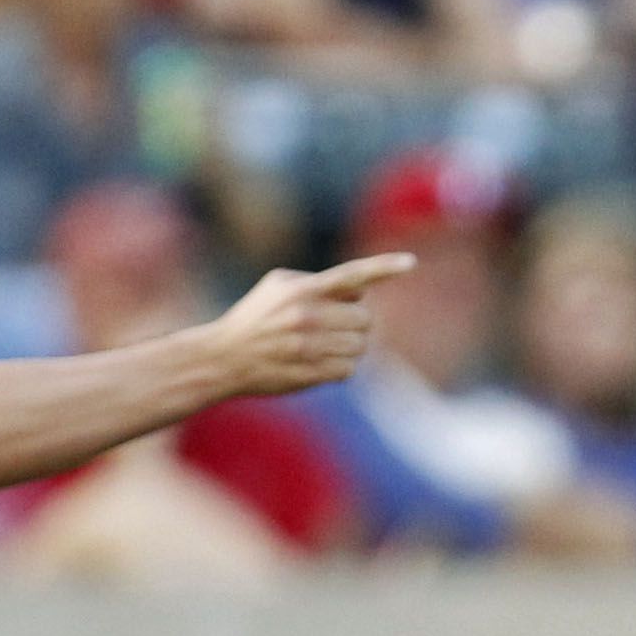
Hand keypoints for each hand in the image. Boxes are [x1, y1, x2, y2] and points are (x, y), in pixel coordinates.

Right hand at [206, 252, 415, 397]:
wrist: (224, 357)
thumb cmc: (256, 318)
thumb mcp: (279, 286)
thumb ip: (320, 282)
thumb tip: (362, 289)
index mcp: (301, 289)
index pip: (352, 275)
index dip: (384, 267)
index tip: (411, 262)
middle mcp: (307, 316)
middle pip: (364, 319)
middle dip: (354, 323)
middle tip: (332, 326)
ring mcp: (310, 346)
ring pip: (360, 346)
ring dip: (349, 347)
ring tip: (321, 345)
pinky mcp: (311, 373)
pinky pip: (348, 369)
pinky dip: (339, 366)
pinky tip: (317, 362)